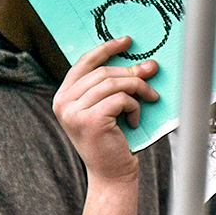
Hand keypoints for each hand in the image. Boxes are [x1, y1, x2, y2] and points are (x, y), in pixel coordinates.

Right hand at [52, 37, 157, 186]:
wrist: (112, 173)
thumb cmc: (113, 138)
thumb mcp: (109, 107)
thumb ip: (114, 85)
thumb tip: (145, 63)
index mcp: (63, 97)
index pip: (84, 63)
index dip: (106, 49)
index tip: (127, 41)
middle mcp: (63, 103)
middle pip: (103, 72)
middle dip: (132, 70)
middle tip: (152, 70)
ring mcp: (73, 112)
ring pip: (113, 83)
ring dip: (137, 88)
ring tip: (149, 98)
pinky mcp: (89, 120)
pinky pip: (120, 99)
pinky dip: (134, 106)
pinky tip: (134, 120)